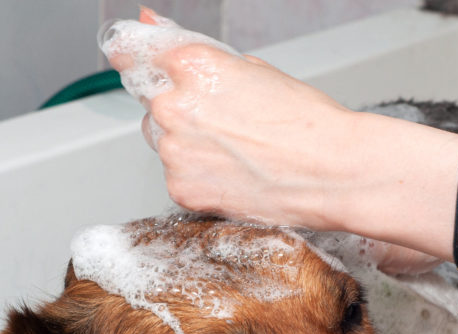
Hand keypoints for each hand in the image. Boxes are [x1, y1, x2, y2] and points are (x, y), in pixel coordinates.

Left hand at [102, 9, 356, 228]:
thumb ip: (195, 52)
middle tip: (224, 121)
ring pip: (163, 141)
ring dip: (187, 143)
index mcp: (191, 65)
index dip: (135, 55)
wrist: (332, 172)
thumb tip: (147, 22)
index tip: (126, 54)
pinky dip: (198, 175)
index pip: (136, 52)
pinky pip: (177, 175)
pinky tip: (233, 173)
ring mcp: (174, 151)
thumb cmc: (305, 121)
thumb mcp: (253, 69)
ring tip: (236, 150)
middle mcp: (173, 106)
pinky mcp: (181, 188)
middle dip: (179, 108)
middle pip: (153, 101)